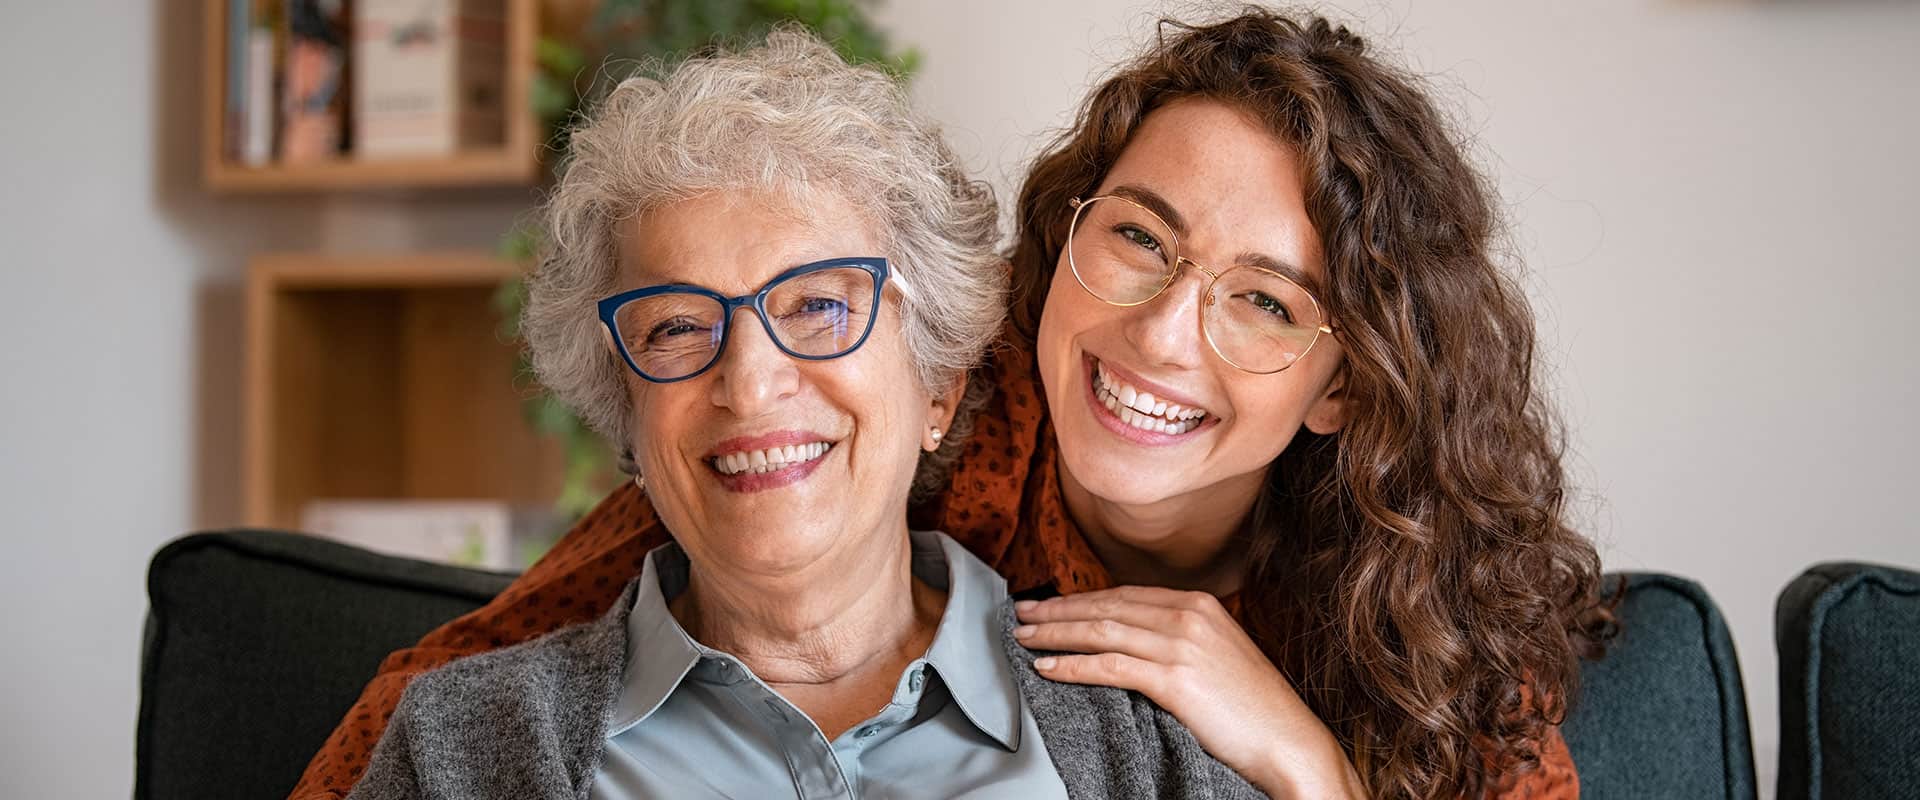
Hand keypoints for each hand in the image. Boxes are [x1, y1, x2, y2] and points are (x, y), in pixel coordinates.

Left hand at [1014, 586, 1366, 798]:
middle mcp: (1189, 614)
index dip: (1081, 598)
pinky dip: (1072, 666)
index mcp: (1199, 603)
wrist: (1288, 739)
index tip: (1049, 604)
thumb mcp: (1217, 654)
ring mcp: (1182, 644)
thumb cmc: (1252, 707)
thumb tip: (1131, 639)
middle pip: (1106, 606)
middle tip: (1021, 613)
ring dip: (1055, 634)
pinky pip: (1110, 666)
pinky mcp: (1175, 679)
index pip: (1123, 594)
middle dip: (1058, 609)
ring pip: (1101, 631)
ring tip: (1024, 638)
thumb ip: (1179, 637)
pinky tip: (1047, 669)